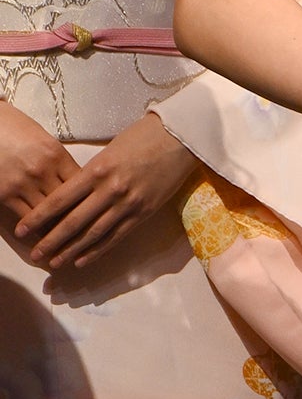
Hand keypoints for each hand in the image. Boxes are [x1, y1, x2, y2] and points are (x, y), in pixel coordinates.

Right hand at [0, 101, 79, 234]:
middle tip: (91, 237)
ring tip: (70, 246)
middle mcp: (43, 171)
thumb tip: (79, 181)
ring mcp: (24, 184)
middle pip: (69, 203)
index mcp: (57, 155)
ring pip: (49, 216)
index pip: (82, 185)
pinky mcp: (5, 194)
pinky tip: (44, 238)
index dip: (92, 201)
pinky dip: (37, 230)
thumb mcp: (45, 141)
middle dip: (81, 221)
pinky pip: (26, 217)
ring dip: (59, 232)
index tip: (100, 215)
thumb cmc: (17, 129)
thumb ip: (61, 162)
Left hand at [16, 113, 198, 269]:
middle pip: (73, 222)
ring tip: (54, 262)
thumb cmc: (144, 136)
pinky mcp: (144, 212)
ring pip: (93, 234)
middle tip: (34, 254)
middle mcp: (110, 189)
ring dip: (71, 251)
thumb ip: (91, 173)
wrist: (181, 138)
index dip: (39, 217)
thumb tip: (71, 193)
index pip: (60, 199)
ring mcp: (128, 203)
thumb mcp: (110, 149)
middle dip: (50, 240)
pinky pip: (116, 236)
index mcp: (97, 169)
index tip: (22, 229)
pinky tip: (82, 260)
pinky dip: (97, 251)